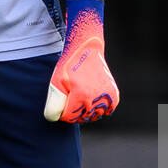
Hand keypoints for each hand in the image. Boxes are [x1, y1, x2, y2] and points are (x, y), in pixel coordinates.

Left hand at [44, 0, 117, 122]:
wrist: (87, 49)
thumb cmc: (69, 66)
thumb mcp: (56, 83)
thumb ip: (54, 103)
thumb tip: (54, 118)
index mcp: (81, 95)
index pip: (69, 117)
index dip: (62, 112)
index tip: (62, 101)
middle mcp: (96, 98)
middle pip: (81, 118)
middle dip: (73, 111)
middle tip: (70, 96)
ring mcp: (107, 97)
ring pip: (94, 116)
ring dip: (86, 111)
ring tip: (80, 96)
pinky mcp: (114, 95)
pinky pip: (106, 111)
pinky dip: (99, 108)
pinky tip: (92, 98)